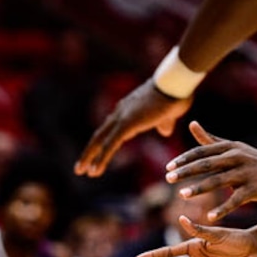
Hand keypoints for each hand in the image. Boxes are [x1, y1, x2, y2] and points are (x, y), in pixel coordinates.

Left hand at [75, 79, 192, 176]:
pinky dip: (101, 158)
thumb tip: (164, 132)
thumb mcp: (167, 114)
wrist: (177, 84)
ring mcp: (122, 118)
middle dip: (89, 152)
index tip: (94, 155)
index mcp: (128, 110)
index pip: (109, 130)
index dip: (101, 144)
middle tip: (79, 168)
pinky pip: (110, 145)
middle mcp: (121, 112)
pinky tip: (94, 171)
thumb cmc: (176, 95)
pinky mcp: (126, 124)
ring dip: (89, 157)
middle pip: (100, 135)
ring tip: (80, 172)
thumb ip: (163, 123)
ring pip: (100, 141)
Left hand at [165, 121, 256, 220]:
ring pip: (218, 181)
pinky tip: (209, 217)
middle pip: (206, 164)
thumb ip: (209, 139)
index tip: (168, 168)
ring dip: (199, 188)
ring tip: (181, 195)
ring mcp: (244, 173)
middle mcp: (235, 158)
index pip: (201, 152)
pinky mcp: (253, 189)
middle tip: (168, 178)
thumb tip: (192, 124)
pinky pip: (235, 200)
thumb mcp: (231, 146)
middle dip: (186, 171)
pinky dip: (223, 209)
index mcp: (228, 148)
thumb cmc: (250, 159)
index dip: (184, 159)